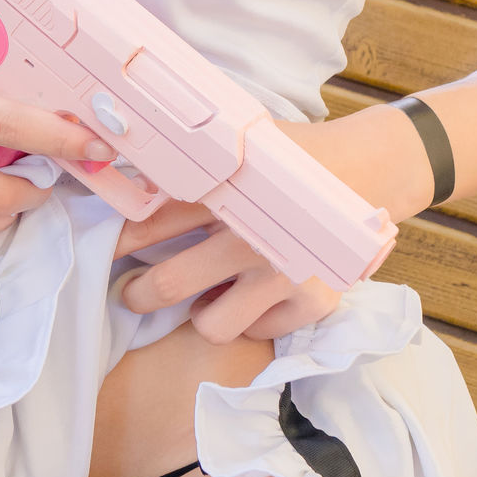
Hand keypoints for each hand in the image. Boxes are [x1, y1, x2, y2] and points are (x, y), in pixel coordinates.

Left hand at [117, 110, 417, 343]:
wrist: (371, 168)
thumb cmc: (296, 156)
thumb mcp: (245, 145)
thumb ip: (196, 161)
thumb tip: (129, 163)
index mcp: (226, 194)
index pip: (151, 223)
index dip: (120, 241)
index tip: (105, 250)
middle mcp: (250, 237)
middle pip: (168, 284)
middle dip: (138, 294)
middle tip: (132, 293)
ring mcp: (282, 274)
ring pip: (210, 323)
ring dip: (200, 313)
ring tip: (204, 297)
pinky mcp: (311, 302)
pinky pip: (255, 331)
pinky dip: (249, 319)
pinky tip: (253, 296)